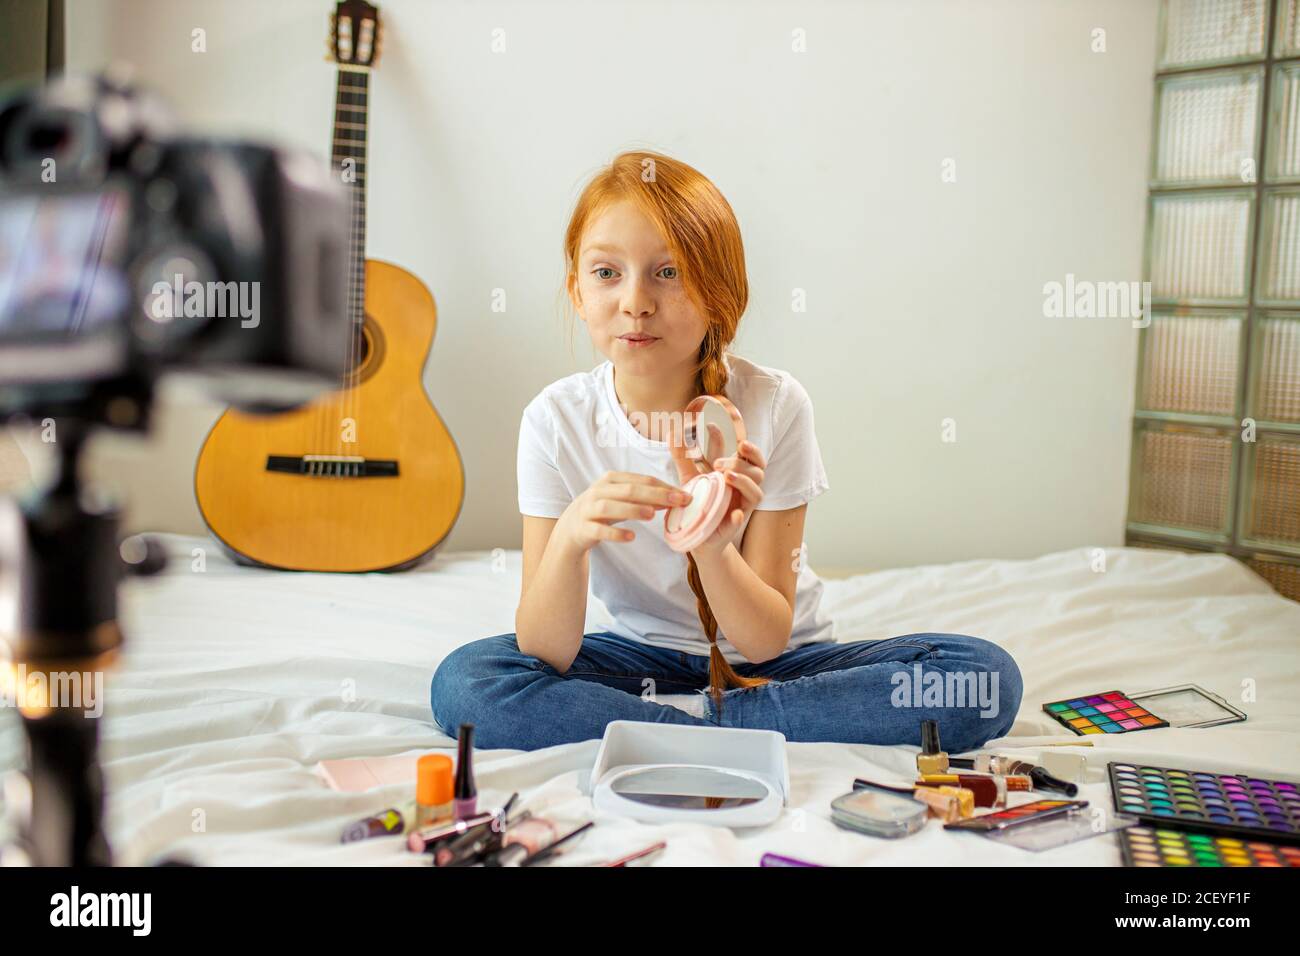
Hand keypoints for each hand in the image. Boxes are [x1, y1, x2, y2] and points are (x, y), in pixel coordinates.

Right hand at [555, 471, 692, 553]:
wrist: (572, 527)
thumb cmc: (604, 510)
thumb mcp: (622, 499)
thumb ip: (646, 497)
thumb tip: (675, 497)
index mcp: (611, 480)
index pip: (642, 480)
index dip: (664, 487)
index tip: (685, 495)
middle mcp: (599, 491)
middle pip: (629, 490)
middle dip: (655, 495)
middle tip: (677, 502)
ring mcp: (589, 509)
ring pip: (610, 506)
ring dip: (632, 509)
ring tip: (652, 515)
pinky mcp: (584, 528)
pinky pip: (599, 530)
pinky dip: (615, 533)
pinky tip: (631, 537)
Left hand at [688, 436, 765, 559]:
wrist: (698, 537)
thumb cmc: (699, 503)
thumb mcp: (688, 477)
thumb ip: (683, 456)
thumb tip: (673, 432)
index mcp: (734, 472)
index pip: (746, 453)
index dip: (742, 442)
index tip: (715, 428)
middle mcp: (742, 486)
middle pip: (757, 468)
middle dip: (742, 462)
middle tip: (720, 463)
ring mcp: (741, 504)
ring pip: (757, 490)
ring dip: (744, 481)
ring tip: (727, 477)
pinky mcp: (736, 523)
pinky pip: (743, 518)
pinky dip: (740, 515)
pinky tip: (734, 512)